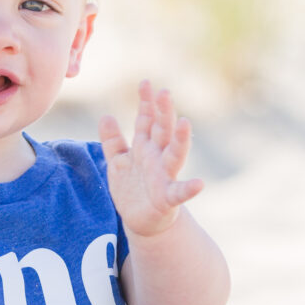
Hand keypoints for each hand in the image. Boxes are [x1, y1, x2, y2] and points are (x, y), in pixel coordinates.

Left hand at [99, 80, 203, 237]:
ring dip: (181, 139)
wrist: (142, 221)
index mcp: (145, 147)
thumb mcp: (118, 162)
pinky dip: (189, 188)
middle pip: (162, 131)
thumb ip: (113, 141)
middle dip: (163, 112)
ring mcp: (165, 176)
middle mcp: (158, 158)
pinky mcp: (168, 198)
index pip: (146, 120)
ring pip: (175, 154)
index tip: (145, 82)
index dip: (146, 102)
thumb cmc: (132, 188)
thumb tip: (105, 116)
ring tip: (185, 123)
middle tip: (164, 93)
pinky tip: (199, 184)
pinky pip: (180, 192)